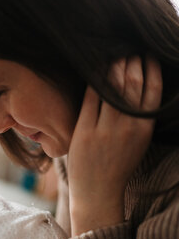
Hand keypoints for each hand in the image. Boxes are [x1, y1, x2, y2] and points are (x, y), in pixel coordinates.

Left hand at [68, 55, 161, 235]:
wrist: (97, 192)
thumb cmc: (117, 164)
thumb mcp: (138, 140)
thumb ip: (139, 116)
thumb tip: (138, 86)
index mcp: (144, 128)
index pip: (152, 90)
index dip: (150, 68)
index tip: (147, 53)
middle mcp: (128, 126)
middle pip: (132, 83)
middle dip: (131, 60)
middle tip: (128, 47)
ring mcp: (106, 129)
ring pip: (112, 87)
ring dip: (113, 65)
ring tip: (113, 53)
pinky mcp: (85, 130)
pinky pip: (90, 97)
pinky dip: (93, 80)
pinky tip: (93, 68)